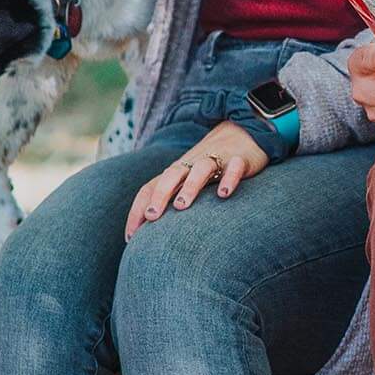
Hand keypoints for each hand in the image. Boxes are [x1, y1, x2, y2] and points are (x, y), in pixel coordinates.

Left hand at [126, 122, 268, 234]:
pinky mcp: (240, 159)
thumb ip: (173, 204)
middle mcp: (192, 165)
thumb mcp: (189, 182)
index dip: (137, 210)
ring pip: (200, 169)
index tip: (131, 237)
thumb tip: (152, 240)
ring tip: (182, 206)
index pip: (150, 187)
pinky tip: (224, 194)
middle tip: (151, 217)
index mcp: (177, 173)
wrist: (244, 134)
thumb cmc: (212, 169)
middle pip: (171, 176)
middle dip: (159, 196)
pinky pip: (234, 166)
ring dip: (189, 186)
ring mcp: (216, 160)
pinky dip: (228, 178)